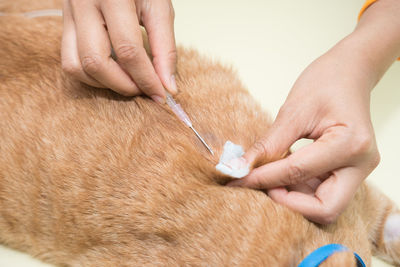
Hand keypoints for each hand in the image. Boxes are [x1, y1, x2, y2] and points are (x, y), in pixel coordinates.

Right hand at [61, 0, 176, 101]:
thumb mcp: (158, 7)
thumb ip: (165, 48)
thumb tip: (167, 86)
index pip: (128, 50)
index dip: (147, 79)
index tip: (162, 95)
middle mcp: (84, 4)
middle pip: (96, 62)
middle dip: (124, 85)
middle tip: (144, 89)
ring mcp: (69, 15)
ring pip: (76, 66)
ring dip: (105, 84)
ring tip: (129, 81)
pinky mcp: (64, 24)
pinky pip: (69, 61)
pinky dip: (92, 76)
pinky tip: (112, 72)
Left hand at [228, 37, 380, 223]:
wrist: (349, 72)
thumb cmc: (326, 82)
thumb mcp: (293, 111)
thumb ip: (268, 144)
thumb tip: (240, 168)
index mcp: (350, 144)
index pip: (297, 173)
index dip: (263, 178)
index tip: (237, 179)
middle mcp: (361, 164)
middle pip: (324, 209)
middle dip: (288, 203)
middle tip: (260, 186)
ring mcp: (357, 170)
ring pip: (323, 206)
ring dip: (292, 197)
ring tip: (267, 175)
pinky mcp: (348, 171)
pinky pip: (321, 193)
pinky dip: (298, 189)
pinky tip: (281, 172)